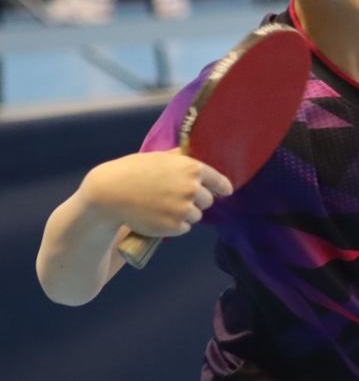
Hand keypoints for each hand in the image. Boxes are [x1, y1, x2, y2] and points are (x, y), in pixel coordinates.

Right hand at [80, 150, 232, 237]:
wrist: (110, 194)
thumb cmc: (132, 171)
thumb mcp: (159, 157)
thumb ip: (180, 158)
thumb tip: (192, 152)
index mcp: (192, 168)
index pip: (219, 180)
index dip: (222, 187)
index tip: (226, 191)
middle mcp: (192, 189)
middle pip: (208, 200)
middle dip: (196, 200)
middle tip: (177, 198)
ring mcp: (184, 209)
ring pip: (196, 215)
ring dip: (186, 214)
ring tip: (165, 208)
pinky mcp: (174, 227)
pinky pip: (184, 228)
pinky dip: (176, 226)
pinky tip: (160, 218)